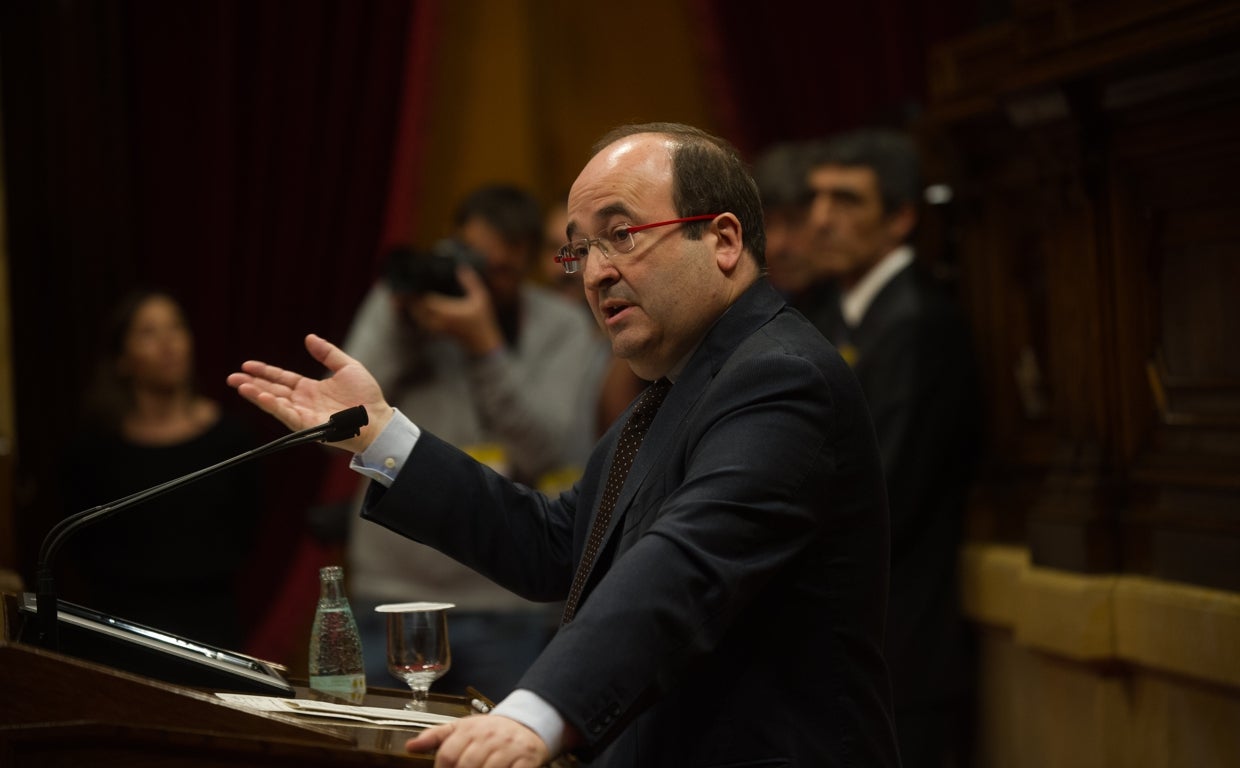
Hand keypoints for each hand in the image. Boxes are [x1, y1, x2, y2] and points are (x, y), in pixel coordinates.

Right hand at [226, 333, 393, 452]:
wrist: (378, 418)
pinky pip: (285, 414)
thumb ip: (327, 353)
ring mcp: (304, 414)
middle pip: (272, 390)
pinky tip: (259, 396)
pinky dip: (271, 405)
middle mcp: (303, 402)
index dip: (265, 371)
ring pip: (275, 403)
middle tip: (231, 377)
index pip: (282, 379)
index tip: (247, 364)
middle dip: (252, 383)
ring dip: (256, 394)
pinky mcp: (307, 425)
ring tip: (239, 385)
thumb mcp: (347, 367)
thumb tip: (309, 338)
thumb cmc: (367, 397)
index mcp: (311, 389)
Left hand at [405, 715, 549, 767]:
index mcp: (471, 729)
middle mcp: (489, 737)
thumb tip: (410, 746)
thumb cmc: (490, 730)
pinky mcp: (526, 759)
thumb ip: (435, 737)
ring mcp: (509, 748)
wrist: (527, 724)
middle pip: (466, 765)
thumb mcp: (462, 727)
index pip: (448, 753)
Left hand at [408, 267, 503, 355]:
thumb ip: (471, 282)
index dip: (418, 291)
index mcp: (448, 312)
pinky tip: (418, 307)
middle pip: (418, 309)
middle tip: (406, 288)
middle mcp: (440, 320)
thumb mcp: (481, 298)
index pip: (426, 300)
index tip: (415, 281)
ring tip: (408, 296)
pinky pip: (422, 323)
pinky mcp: (438, 331)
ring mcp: (438, 327)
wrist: (482, 343)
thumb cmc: (482, 320)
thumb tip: (462, 268)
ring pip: (418, 317)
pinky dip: (418, 315)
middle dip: (411, 299)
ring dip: (412, 307)